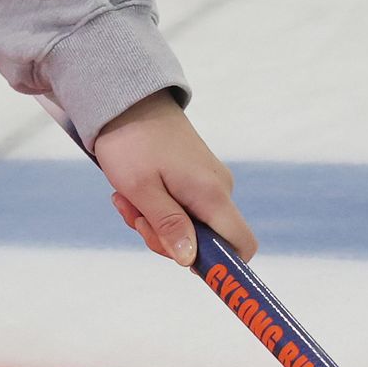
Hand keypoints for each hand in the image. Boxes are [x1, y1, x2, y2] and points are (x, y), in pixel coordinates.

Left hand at [93, 91, 258, 266]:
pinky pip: (182, 206)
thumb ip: (169, 225)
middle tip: (135, 219)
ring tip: (126, 199)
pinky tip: (133, 192)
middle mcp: (219, 189)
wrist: (126, 99)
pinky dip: (157, 207)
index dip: (221, 266)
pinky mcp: (195, 176)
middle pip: (208, 240)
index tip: (182, 264)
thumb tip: (191, 260)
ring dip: (155, 222)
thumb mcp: (142, 188)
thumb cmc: (131, 142)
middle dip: (167, 239)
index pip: (241, 246)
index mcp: (211, 194)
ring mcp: (208, 182)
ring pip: (189, 224)